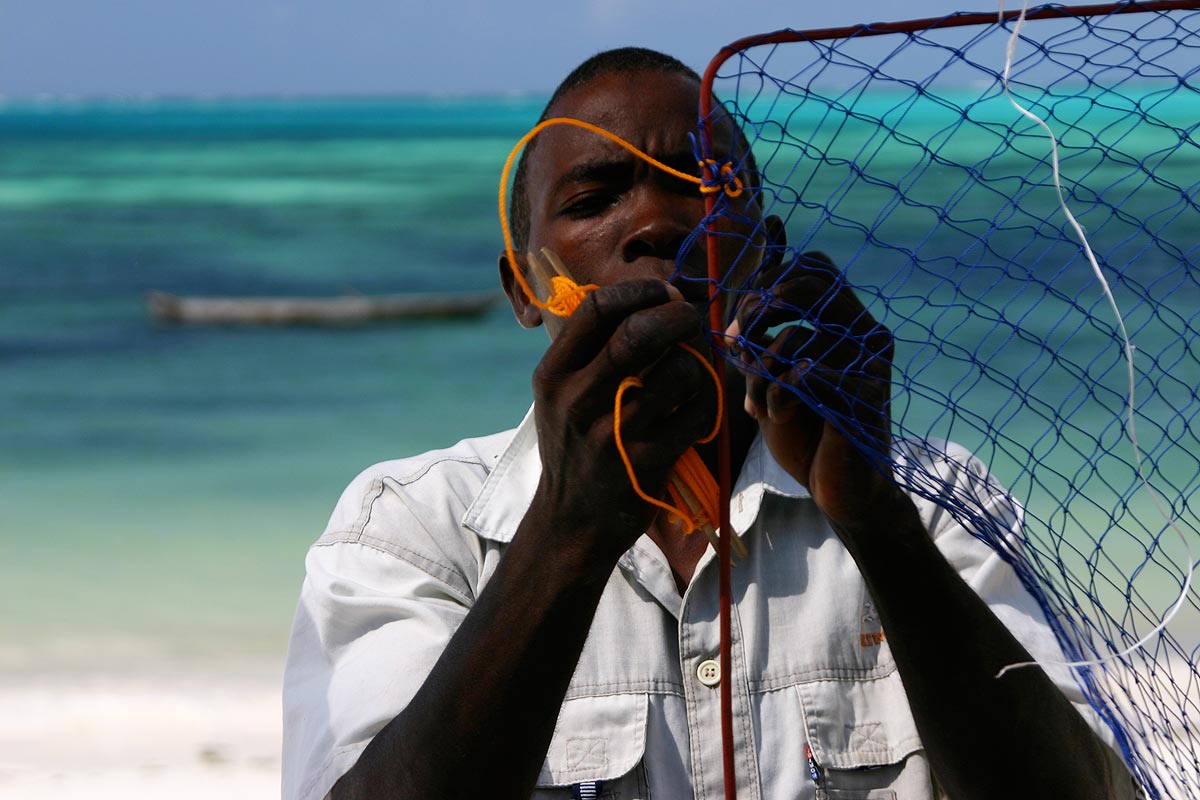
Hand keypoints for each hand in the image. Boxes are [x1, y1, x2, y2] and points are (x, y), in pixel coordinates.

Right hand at [529, 279, 717, 565]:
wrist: (571, 522)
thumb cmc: (574, 446)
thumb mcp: (559, 395)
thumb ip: (588, 350)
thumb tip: (647, 298)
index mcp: (553, 375)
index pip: (596, 308)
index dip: (638, 290)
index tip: (663, 292)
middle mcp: (578, 399)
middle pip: (640, 332)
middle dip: (677, 315)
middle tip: (691, 318)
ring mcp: (614, 432)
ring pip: (678, 370)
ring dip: (697, 362)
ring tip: (693, 370)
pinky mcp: (647, 461)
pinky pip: (696, 412)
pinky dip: (704, 402)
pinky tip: (694, 407)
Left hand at [726, 251, 898, 530]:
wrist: (843, 489)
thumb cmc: (807, 433)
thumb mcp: (775, 378)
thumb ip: (762, 340)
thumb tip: (733, 309)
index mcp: (847, 321)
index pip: (812, 267)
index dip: (767, 281)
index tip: (739, 320)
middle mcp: (866, 332)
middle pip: (809, 281)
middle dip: (757, 308)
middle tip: (736, 342)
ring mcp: (870, 361)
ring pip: (794, 335)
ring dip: (762, 366)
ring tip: (759, 397)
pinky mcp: (866, 393)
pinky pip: (802, 374)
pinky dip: (776, 397)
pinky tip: (779, 417)